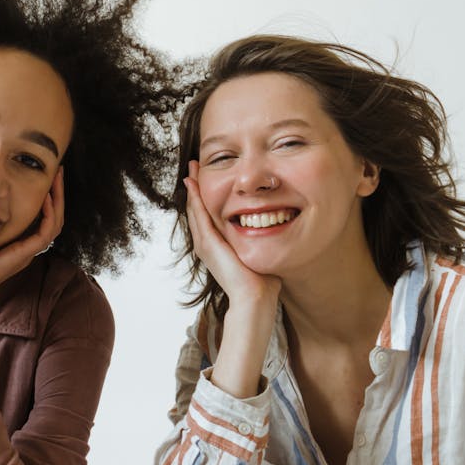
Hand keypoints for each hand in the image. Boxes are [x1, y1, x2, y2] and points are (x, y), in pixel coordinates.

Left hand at [0, 167, 64, 308]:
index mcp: (18, 244)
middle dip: (58, 193)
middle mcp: (27, 248)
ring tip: (56, 178)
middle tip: (58, 170)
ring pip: (55, 224)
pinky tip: (44, 197)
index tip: (45, 175)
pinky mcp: (24, 256)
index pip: (44, 217)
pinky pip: (46, 233)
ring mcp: (27, 253)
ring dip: (58, 200)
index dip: (48, 196)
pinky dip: (49, 214)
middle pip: (55, 218)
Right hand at [185, 161, 280, 306]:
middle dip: (196, 188)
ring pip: (195, 210)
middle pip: (198, 210)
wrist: (255, 297)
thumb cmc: (261, 281)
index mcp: (218, 246)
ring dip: (193, 189)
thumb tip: (273, 227)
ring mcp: (205, 244)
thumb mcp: (258, 253)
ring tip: (191, 170)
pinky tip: (193, 184)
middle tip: (193, 167)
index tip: (208, 177)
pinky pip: (199, 215)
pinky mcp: (208, 244)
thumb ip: (260, 240)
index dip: (207, 196)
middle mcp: (208, 244)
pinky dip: (195, 199)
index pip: (209, 215)